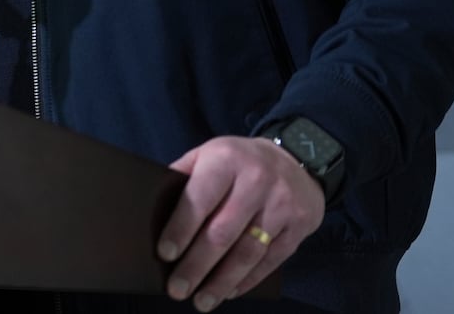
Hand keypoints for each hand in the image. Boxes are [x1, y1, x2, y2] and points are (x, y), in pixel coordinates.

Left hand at [156, 135, 324, 309]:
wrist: (296, 158)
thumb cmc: (238, 161)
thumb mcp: (208, 154)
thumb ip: (184, 177)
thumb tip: (153, 209)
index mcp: (226, 160)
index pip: (199, 199)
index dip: (181, 228)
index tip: (165, 254)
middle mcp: (256, 181)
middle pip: (222, 232)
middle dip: (197, 265)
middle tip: (177, 289)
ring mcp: (281, 204)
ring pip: (248, 252)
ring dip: (222, 282)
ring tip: (201, 301)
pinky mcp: (299, 225)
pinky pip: (272, 260)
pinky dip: (249, 280)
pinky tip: (230, 291)